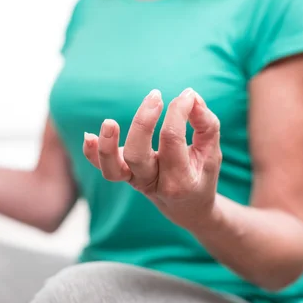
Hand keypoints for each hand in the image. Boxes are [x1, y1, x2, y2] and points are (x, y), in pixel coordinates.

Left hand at [83, 88, 221, 230]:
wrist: (186, 207)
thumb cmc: (200, 174)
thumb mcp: (212, 154)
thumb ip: (206, 125)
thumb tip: (190, 96)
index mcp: (180, 180)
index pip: (172, 140)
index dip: (178, 111)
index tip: (186, 95)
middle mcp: (152, 183)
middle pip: (137, 155)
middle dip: (142, 123)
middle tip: (155, 96)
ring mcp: (133, 180)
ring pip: (112, 170)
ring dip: (107, 146)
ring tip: (109, 122)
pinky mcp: (122, 174)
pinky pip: (102, 168)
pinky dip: (91, 154)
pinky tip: (89, 135)